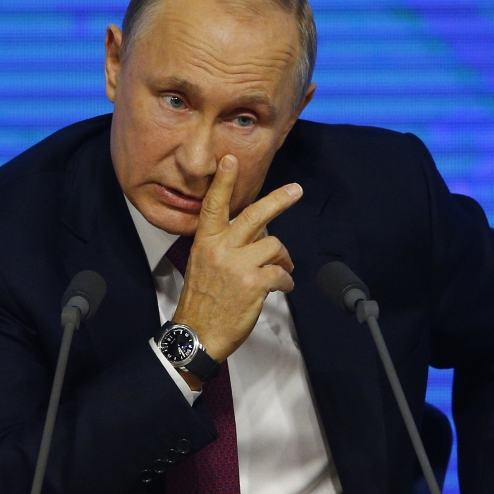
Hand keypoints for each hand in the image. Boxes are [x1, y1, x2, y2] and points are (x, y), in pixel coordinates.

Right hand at [172, 154, 301, 383]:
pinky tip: (281, 287)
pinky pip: (281, 273)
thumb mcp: (203, 265)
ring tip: (281, 270)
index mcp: (205, 242)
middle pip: (255, 215)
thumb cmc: (202, 301)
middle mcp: (221, 249)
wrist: (197, 334)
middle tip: (296, 190)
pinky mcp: (254, 284)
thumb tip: (256, 233)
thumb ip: (225, 245)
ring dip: (283, 259)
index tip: (230, 159)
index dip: (223, 181)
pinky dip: (286, 280)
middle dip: (279, 199)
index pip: (213, 205)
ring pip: (275, 246)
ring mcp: (238, 266)